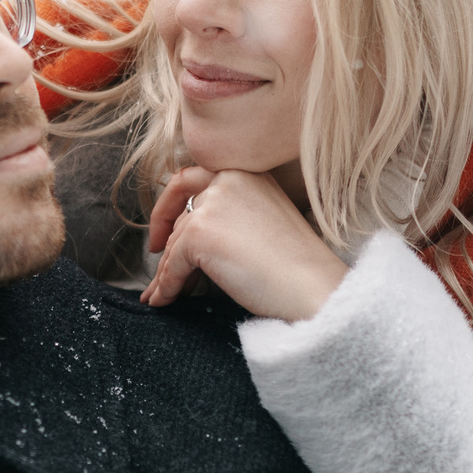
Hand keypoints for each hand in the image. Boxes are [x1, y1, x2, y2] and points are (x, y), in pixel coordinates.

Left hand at [140, 169, 346, 321]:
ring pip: (174, 244)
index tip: (163, 232)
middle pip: (180, 216)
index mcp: (244, 171)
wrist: (313, 287)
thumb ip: (227, 214)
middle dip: (167, 248)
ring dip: (166, 273)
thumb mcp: (261, 220)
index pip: (190, 179)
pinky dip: (167, 286)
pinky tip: (165, 301)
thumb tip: (179, 234)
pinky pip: (172, 265)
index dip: (169, 205)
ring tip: (162, 294)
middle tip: (159, 269)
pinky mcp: (200, 235)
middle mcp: (226, 179)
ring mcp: (212, 205)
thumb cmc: (296, 264)